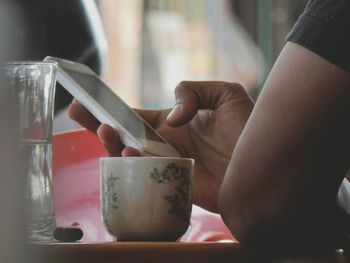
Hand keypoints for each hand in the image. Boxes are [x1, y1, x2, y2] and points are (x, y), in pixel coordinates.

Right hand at [68, 81, 253, 211]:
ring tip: (109, 132)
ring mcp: (169, 164)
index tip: (90, 100)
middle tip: (79, 113)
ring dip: (115, 144)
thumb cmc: (251, 128)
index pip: (137, 115)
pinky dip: (135, 164)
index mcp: (174, 123)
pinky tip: (130, 152)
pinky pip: (148, 174)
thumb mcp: (226, 94)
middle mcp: (167, 144)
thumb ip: (195, 90)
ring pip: (132, 156)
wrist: (266, 161)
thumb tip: (173, 118)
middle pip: (126, 135)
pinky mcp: (175, 182)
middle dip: (101, 125)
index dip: (114, 109)